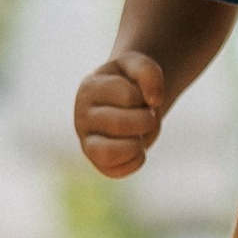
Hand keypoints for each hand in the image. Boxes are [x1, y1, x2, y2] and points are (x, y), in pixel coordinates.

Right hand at [76, 47, 165, 179]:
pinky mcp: (98, 163)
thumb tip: (155, 100)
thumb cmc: (130, 82)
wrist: (127, 101)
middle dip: (146, 121)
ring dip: (136, 145)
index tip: (141, 95)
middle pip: (118, 124)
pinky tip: (138, 148)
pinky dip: (135, 161)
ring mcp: (87, 142)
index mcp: (89, 89)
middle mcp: (82, 117)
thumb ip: (148, 72)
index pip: (127, 96)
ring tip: (140, 136)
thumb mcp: (139, 65)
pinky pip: (115, 171)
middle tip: (149, 116)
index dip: (144, 96)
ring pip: (108, 153)